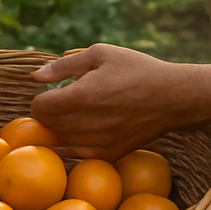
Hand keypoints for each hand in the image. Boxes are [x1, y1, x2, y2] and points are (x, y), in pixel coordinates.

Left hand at [28, 44, 192, 159]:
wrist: (174, 98)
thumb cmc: (138, 70)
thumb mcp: (102, 54)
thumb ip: (65, 65)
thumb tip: (37, 76)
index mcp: (84, 94)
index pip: (40, 107)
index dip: (40, 99)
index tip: (52, 93)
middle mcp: (89, 122)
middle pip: (47, 126)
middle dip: (47, 114)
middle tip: (61, 104)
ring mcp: (99, 143)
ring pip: (59, 142)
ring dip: (59, 129)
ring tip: (73, 116)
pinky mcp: (110, 155)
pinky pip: (77, 155)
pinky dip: (72, 145)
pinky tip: (82, 132)